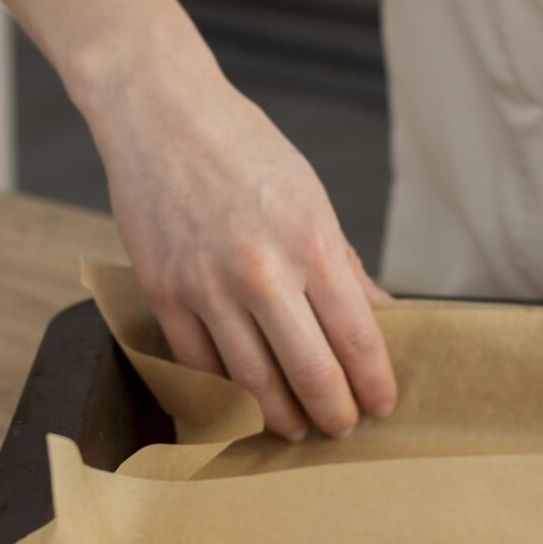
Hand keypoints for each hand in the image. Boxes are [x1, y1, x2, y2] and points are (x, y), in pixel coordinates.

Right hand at [86, 60, 396, 440]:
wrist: (161, 115)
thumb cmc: (243, 148)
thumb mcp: (311, 197)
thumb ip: (343, 264)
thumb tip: (379, 316)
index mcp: (310, 243)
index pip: (357, 338)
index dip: (374, 383)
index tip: (381, 404)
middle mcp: (261, 272)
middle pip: (310, 373)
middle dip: (334, 412)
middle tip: (342, 425)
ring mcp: (207, 287)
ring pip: (251, 383)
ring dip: (279, 416)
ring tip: (295, 427)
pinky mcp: (164, 294)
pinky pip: (199, 365)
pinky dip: (224, 393)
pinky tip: (241, 403)